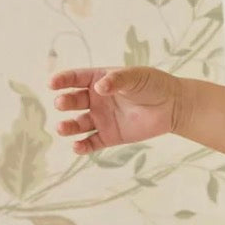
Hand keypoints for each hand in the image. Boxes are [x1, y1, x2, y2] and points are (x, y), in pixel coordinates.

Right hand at [49, 66, 182, 152]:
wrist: (172, 106)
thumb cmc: (153, 85)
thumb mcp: (135, 77)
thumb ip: (117, 80)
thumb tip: (99, 87)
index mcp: (98, 80)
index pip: (75, 79)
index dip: (62, 80)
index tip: (52, 84)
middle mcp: (95, 99)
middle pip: (73, 101)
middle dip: (64, 102)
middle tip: (61, 104)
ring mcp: (101, 118)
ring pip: (78, 124)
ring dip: (68, 127)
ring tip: (62, 128)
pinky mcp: (109, 136)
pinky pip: (91, 143)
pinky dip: (82, 147)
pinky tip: (77, 147)